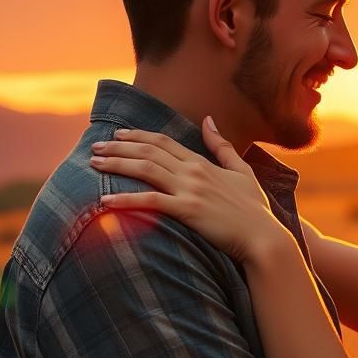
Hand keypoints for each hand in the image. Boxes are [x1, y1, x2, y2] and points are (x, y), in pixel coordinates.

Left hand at [90, 118, 284, 263]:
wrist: (264, 238)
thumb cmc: (255, 209)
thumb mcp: (242, 170)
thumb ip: (222, 146)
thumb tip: (209, 120)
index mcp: (203, 162)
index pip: (163, 142)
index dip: (138, 136)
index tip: (117, 135)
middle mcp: (193, 172)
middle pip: (148, 152)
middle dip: (118, 147)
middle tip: (95, 146)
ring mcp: (190, 190)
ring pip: (145, 170)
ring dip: (116, 165)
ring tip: (93, 163)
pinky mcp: (188, 211)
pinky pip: (151, 202)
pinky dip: (126, 200)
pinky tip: (104, 201)